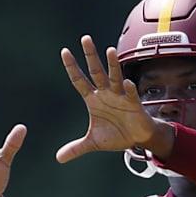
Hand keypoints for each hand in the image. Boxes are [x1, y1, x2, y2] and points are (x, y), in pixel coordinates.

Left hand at [56, 35, 156, 163]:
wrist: (137, 139)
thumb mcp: (93, 142)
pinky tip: (126, 83)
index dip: (72, 67)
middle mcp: (106, 94)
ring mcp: (120, 97)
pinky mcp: (134, 104)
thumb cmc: (116, 135)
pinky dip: (128, 89)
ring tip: (109, 51)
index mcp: (93, 100)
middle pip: (96, 72)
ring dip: (112, 65)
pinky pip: (130, 94)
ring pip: (115, 77)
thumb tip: (58, 158)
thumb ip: (76, 148)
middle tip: (85, 39)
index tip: (64, 51)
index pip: (79, 81)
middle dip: (91, 56)